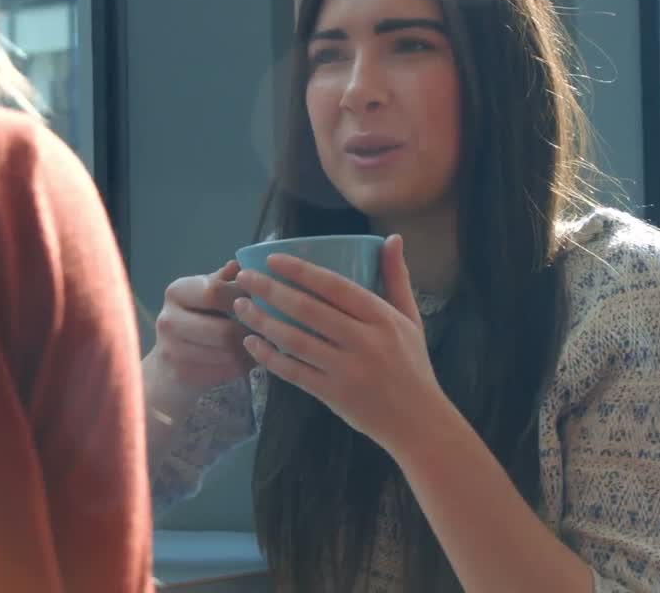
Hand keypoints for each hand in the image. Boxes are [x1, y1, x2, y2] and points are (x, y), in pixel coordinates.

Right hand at [147, 261, 254, 395]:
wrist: (168, 366)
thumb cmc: (195, 321)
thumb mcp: (205, 295)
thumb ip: (224, 280)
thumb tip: (243, 264)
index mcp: (177, 292)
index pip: (215, 291)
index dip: (243, 296)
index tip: (260, 300)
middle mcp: (168, 320)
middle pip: (224, 330)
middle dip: (250, 331)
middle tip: (267, 329)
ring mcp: (172, 350)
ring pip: (229, 352)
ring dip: (250, 349)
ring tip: (259, 343)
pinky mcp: (182, 374)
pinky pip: (227, 370)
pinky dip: (242, 365)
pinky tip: (246, 358)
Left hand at [232, 235, 446, 449]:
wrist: (418, 422)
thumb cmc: (412, 365)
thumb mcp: (411, 319)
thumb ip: (396, 278)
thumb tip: (391, 238)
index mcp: (382, 318)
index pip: (335, 286)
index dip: (301, 271)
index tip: (272, 259)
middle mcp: (364, 341)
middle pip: (308, 310)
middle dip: (270, 290)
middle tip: (244, 278)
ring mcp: (347, 370)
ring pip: (295, 340)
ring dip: (263, 321)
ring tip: (241, 307)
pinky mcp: (333, 394)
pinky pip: (294, 372)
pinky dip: (269, 357)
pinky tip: (252, 343)